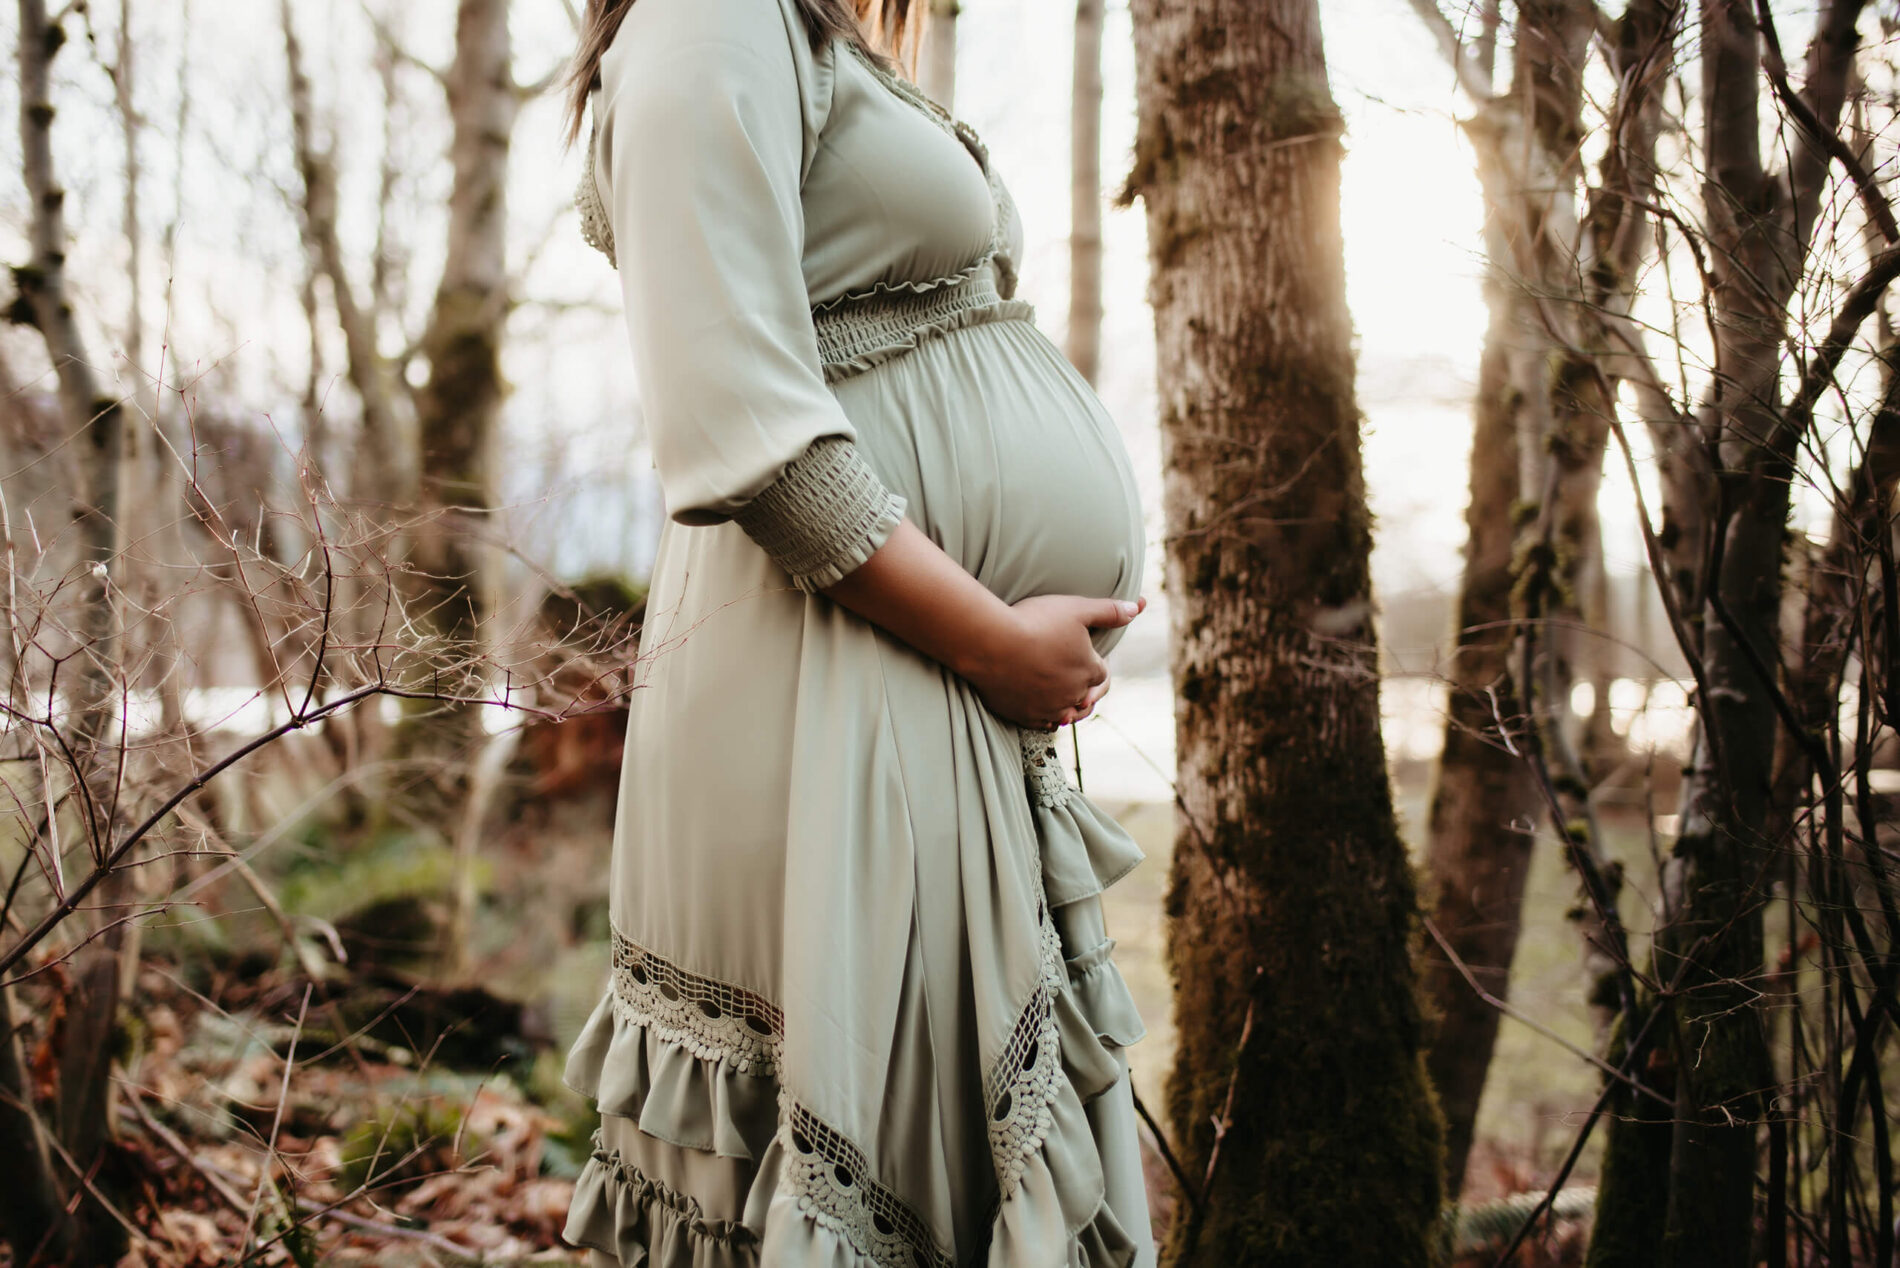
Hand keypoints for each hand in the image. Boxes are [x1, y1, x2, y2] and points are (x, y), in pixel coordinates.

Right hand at [960, 594, 1145, 729]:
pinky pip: (1044, 724)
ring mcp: (1049, 708)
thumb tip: (1137, 607)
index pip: (1102, 672)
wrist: (991, 644)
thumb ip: (1108, 610)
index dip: (1096, 662)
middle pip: (1088, 695)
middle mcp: (1074, 694)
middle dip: (1086, 686)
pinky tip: (1045, 709)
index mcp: (1090, 670)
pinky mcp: (1026, 717)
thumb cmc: (1034, 621)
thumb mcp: (1076, 608)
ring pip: (1068, 714)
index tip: (1086, 654)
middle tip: (1078, 678)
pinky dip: (1048, 717)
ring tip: (1066, 697)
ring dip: (1069, 706)